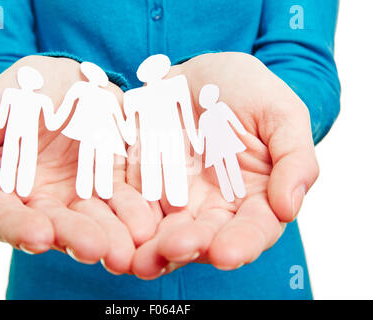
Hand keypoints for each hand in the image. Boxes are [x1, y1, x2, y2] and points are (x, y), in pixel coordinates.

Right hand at [0, 55, 157, 274]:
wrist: (70, 75)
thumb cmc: (23, 90)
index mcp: (6, 189)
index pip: (5, 217)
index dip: (19, 228)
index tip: (39, 236)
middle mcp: (44, 201)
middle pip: (56, 226)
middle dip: (75, 238)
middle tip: (94, 249)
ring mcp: (81, 196)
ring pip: (95, 221)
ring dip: (110, 235)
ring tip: (125, 249)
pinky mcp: (114, 184)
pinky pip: (126, 200)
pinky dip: (136, 212)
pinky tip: (146, 224)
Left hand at [129, 52, 318, 278]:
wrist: (197, 74)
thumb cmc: (246, 90)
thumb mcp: (280, 112)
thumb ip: (294, 158)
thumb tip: (289, 208)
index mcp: (255, 195)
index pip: (254, 229)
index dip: (242, 243)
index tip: (227, 253)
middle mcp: (216, 206)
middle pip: (206, 238)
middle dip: (191, 247)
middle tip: (174, 249)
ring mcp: (177, 199)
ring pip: (166, 233)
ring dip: (153, 248)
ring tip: (141, 258)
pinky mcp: (144, 186)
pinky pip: (134, 208)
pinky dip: (126, 223)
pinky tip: (117, 233)